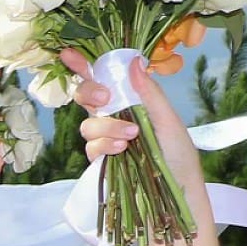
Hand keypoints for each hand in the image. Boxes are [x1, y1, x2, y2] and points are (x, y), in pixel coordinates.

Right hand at [65, 49, 206, 201]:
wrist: (176, 192)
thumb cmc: (178, 155)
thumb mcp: (168, 119)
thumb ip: (149, 93)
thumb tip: (133, 61)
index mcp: (132, 102)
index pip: (105, 79)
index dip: (84, 65)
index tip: (68, 53)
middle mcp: (115, 117)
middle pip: (85, 97)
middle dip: (89, 92)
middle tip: (104, 97)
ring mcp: (105, 139)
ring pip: (88, 124)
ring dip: (107, 127)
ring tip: (130, 137)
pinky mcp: (100, 161)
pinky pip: (91, 146)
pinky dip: (104, 145)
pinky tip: (121, 150)